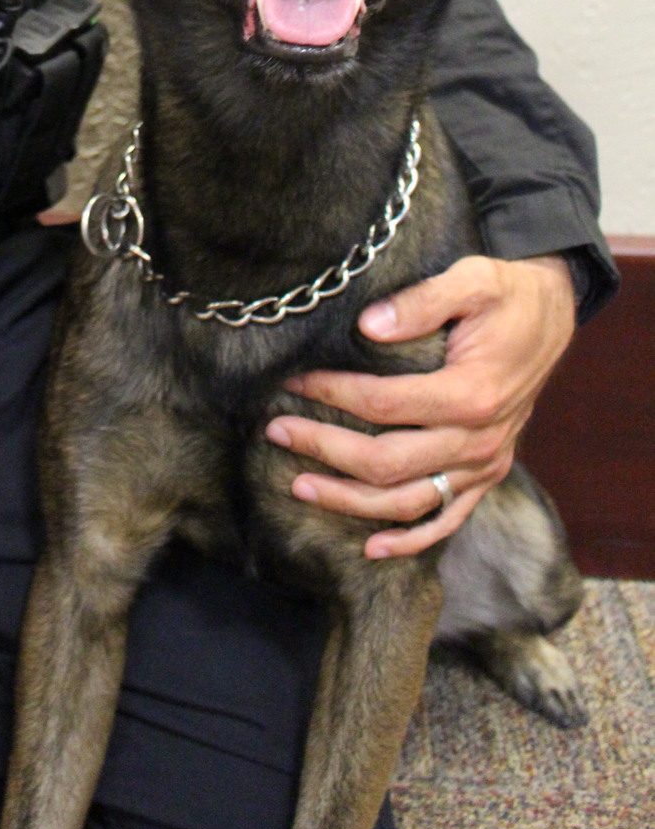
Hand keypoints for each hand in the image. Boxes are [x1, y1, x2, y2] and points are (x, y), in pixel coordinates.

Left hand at [263, 254, 574, 558]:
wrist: (551, 315)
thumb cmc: (506, 294)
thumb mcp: (473, 279)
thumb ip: (421, 301)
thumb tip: (366, 324)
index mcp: (470, 393)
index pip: (383, 404)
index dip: (331, 394)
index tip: (292, 382)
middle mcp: (478, 440)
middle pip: (387, 463)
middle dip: (325, 450)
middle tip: (276, 432)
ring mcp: (483, 464)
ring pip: (408, 502)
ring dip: (350, 501)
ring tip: (300, 487)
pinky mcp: (487, 475)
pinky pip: (447, 520)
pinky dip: (410, 540)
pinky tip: (371, 548)